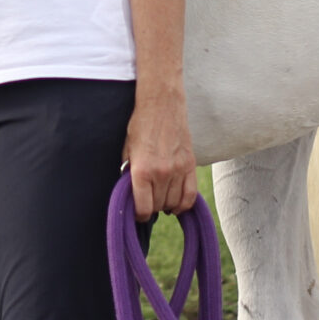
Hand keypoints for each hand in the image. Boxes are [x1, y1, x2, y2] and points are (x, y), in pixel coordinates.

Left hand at [125, 80, 197, 220]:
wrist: (162, 104)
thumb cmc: (140, 125)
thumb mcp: (127, 150)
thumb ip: (129, 173)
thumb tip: (130, 193)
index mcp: (142, 170)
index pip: (143, 208)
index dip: (139, 215)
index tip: (138, 213)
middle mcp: (161, 173)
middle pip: (158, 206)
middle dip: (151, 207)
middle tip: (147, 201)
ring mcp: (178, 169)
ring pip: (174, 203)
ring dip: (166, 205)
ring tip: (160, 199)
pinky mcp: (190, 165)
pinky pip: (190, 195)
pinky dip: (184, 204)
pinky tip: (176, 204)